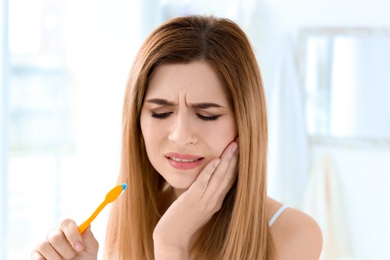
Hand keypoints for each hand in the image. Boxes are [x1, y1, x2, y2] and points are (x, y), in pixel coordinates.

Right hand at [31, 219, 98, 259]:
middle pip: (55, 235)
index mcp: (68, 229)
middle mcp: (54, 233)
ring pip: (44, 245)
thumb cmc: (85, 257)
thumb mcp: (91, 248)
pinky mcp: (36, 254)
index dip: (72, 234)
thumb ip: (89, 237)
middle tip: (72, 256)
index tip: (79, 247)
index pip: (66, 222)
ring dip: (56, 257)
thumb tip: (87, 225)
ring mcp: (44, 243)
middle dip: (66, 249)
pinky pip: (37, 257)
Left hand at [153, 141, 238, 258]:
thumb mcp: (199, 206)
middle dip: (236, 158)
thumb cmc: (184, 221)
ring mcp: (205, 200)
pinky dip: (210, 170)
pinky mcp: (193, 199)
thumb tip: (208, 178)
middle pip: (229, 176)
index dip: (238, 164)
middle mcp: (215, 201)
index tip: (241, 150)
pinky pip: (204, 182)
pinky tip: (216, 160)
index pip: (231, 180)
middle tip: (242, 141)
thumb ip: (205, 194)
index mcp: (217, 201)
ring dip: (227, 160)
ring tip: (233, 145)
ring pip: (220, 177)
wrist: (172, 238)